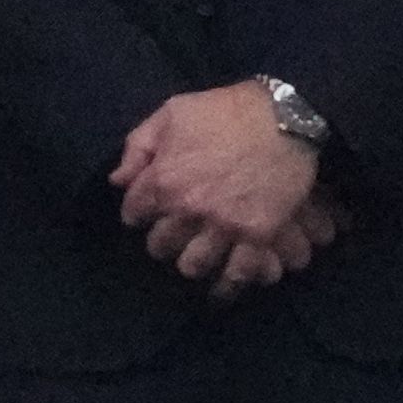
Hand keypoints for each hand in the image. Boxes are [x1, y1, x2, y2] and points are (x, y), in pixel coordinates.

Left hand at [113, 80, 331, 299]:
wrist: (284, 116)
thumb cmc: (224, 110)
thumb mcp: (171, 113)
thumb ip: (138, 146)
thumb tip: (117, 180)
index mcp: (163, 178)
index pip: (134, 212)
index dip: (137, 213)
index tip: (144, 214)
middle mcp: (188, 208)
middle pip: (161, 245)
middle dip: (162, 243)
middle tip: (170, 239)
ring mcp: (224, 225)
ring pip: (194, 265)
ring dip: (191, 263)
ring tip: (194, 259)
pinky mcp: (258, 235)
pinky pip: (238, 274)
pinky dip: (227, 287)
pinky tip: (221, 291)